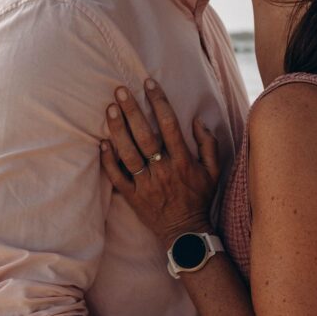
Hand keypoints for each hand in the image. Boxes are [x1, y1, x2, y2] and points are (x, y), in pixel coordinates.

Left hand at [101, 79, 219, 244]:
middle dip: (132, 111)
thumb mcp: (214, 171)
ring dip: (117, 130)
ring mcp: (146, 184)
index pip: (169, 125)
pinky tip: (102, 142)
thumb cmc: (199, 198)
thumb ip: (208, 144)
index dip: (159, 102)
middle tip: (121, 90)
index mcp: (183, 161)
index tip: (149, 84)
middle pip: (145, 136)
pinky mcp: (132, 197)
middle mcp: (163, 170)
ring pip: (128, 154)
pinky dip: (109, 160)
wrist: (186, 231)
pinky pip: (117, 177)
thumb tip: (197, 120)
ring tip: (110, 109)